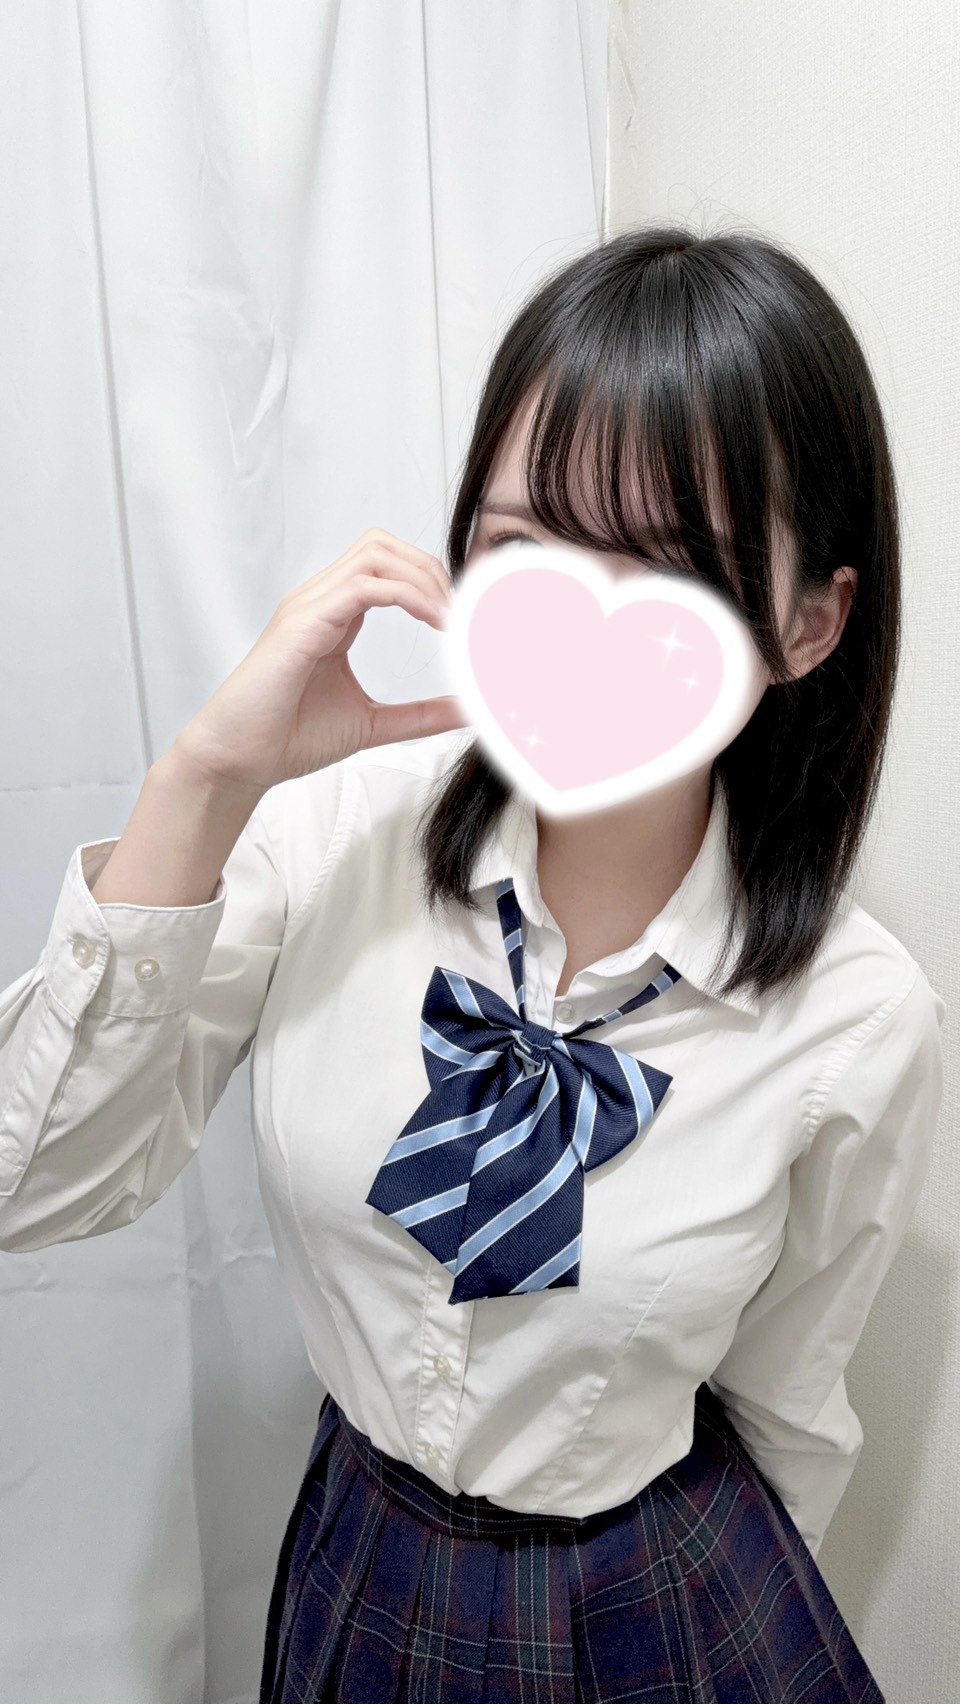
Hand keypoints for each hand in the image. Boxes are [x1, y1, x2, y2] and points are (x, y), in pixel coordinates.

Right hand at [172, 529, 467, 792]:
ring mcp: (309, 606)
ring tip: (451, 618)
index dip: (431, 581)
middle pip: (384, 547)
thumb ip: (420, 715)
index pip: (388, 568)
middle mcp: (320, 600)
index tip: (465, 617)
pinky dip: (407, 596)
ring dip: (423, 578)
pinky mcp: (302, 624)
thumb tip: (468, 712)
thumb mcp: (373, 724)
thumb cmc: (289, 738)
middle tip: (463, 613)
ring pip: (376, 555)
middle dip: (431, 570)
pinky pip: (364, 586)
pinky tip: (434, 623)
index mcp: (334, 614)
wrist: (240, 760)